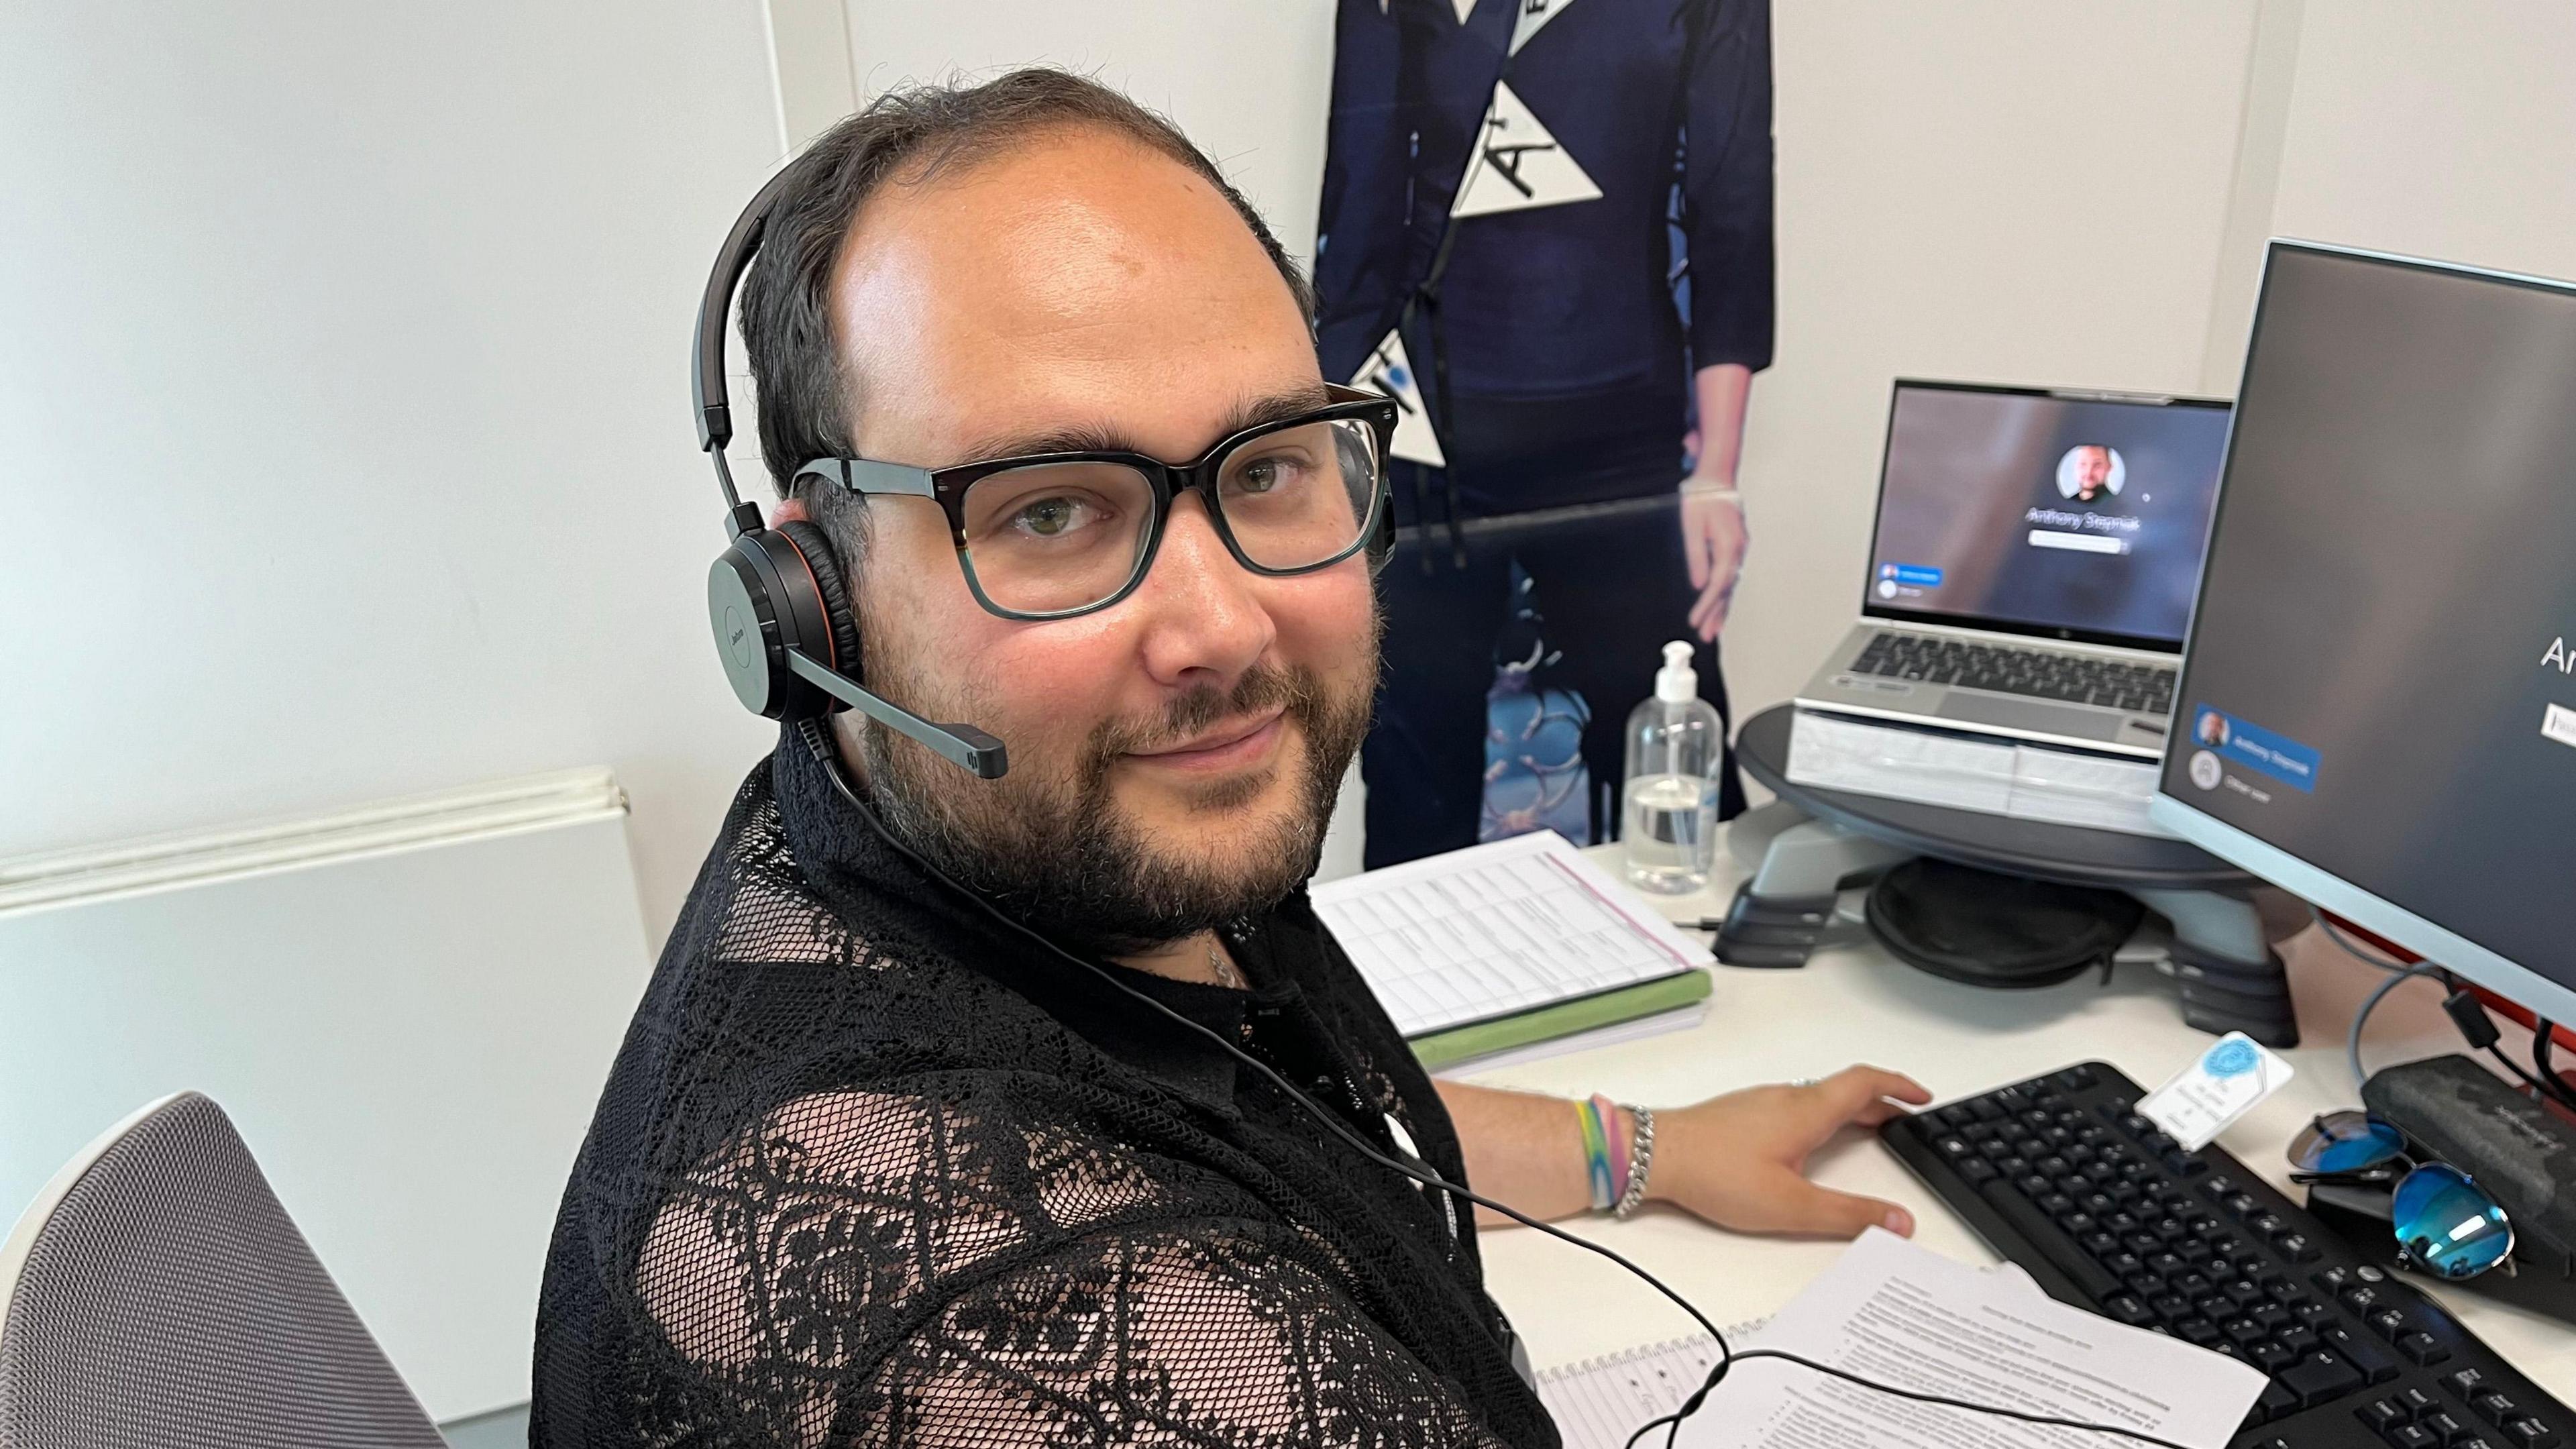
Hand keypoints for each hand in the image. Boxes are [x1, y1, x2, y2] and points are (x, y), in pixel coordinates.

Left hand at [1643, 1066, 1931, 1237]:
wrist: (1653, 1155)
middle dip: (1883, 1105)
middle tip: (1908, 1122)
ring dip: (1852, 1110)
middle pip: (1847, 1091)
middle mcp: (1787, 1098)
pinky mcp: (1743, 1114)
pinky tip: (1814, 1143)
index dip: (1901, 1086)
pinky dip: (1823, 1117)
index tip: (1923, 1097)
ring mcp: (1762, 1103)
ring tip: (1870, 1131)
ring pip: (1820, 1098)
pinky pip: (1797, 1106)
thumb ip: (1848, 1216)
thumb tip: (1897, 1222)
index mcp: (1808, 1110)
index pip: (1867, 1082)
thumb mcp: (1792, 1205)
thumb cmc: (1714, 1172)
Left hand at [1679, 477, 1747, 641]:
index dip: (1707, 604)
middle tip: (1707, 636)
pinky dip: (1724, 592)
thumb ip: (1696, 556)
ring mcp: (1739, 548)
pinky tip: (1719, 605)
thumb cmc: (1702, 498)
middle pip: (1727, 588)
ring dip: (1721, 607)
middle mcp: (1738, 549)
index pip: (1718, 583)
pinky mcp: (1735, 546)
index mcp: (1729, 545)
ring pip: (1730, 584)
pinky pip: (1730, 574)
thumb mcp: (1693, 526)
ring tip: (1713, 629)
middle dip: (1716, 614)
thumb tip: (1698, 584)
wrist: (1716, 477)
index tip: (1695, 621)